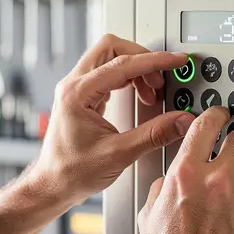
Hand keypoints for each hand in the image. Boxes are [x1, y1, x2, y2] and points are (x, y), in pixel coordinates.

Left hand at [26, 34, 195, 207]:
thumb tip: (180, 120)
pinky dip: (126, 78)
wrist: (52, 185)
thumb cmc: (72, 172)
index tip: (175, 61)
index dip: (155, 60)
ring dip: (134, 68)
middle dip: (141, 57)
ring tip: (151, 91)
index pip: (122, 63)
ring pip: (108, 58)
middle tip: (161, 77)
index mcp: (78, 94)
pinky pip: (105, 73)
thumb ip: (153, 134)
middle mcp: (73, 86)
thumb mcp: (119, 154)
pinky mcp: (80, 97)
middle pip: (111, 47)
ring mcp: (75, 89)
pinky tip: (138, 95)